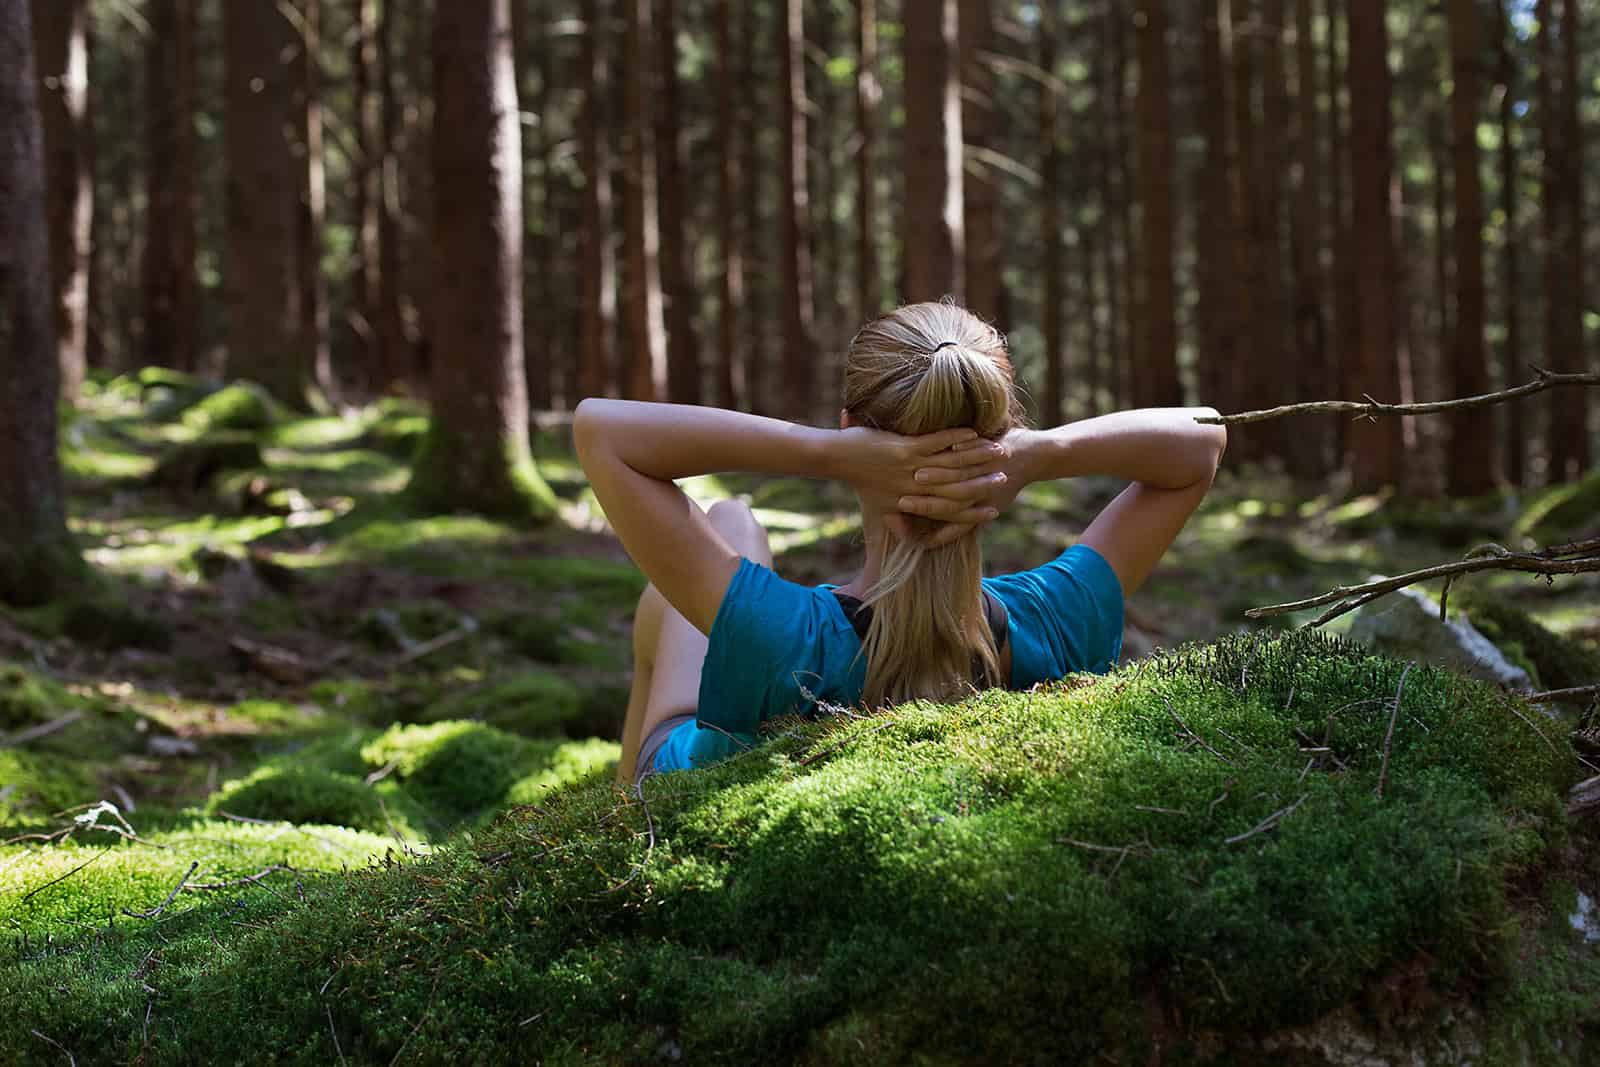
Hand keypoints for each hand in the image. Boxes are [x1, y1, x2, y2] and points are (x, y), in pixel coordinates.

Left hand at [833, 425, 1008, 539]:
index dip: (977, 511)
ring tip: (999, 451)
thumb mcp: (878, 506)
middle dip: (987, 481)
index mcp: (914, 503)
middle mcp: (916, 489)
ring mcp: (912, 468)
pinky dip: (957, 438)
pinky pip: (938, 443)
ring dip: (978, 456)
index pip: (954, 512)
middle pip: (960, 487)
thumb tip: (910, 527)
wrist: (838, 459)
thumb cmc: (857, 480)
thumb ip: (897, 518)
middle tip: (1008, 475)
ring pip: (953, 464)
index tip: (995, 509)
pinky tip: (973, 432)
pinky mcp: (906, 449)